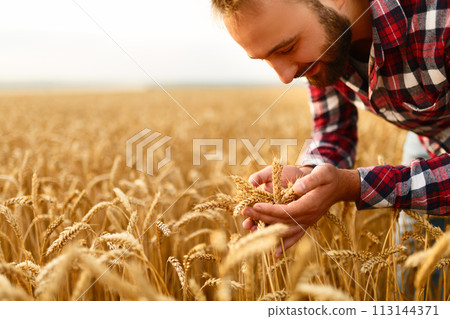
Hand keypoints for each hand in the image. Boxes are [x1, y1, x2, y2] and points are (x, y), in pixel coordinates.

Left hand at [243, 164, 359, 256]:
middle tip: (244, 213)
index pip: (286, 211)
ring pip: (286, 232)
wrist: (340, 186)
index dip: (270, 210)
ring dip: (268, 232)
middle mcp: (309, 218)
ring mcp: (308, 223)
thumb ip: (310, 181)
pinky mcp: (306, 224)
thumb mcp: (323, 173)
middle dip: (261, 218)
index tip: (255, 206)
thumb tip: (296, 188)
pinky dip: (285, 245)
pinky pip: (295, 237)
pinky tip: (275, 253)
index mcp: (310, 205)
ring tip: (249, 230)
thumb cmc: (329, 176)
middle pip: (282, 222)